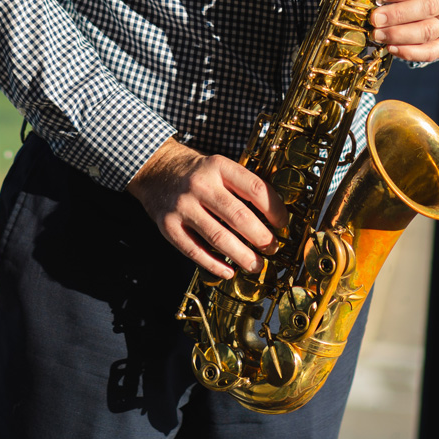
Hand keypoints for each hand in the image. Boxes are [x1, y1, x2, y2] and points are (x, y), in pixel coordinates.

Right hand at [127, 137, 289, 277]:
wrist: (155, 170)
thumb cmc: (197, 172)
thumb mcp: (220, 166)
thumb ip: (242, 185)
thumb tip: (273, 216)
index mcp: (219, 166)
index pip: (255, 189)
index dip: (274, 209)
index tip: (282, 223)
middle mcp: (200, 185)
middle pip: (239, 216)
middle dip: (261, 237)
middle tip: (272, 248)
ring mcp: (182, 207)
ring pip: (218, 237)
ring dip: (242, 255)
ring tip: (256, 264)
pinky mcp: (167, 226)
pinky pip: (194, 250)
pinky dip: (214, 265)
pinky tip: (228, 272)